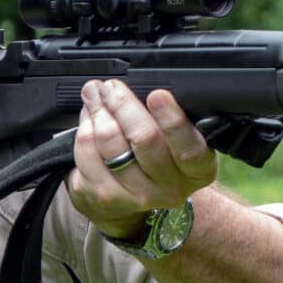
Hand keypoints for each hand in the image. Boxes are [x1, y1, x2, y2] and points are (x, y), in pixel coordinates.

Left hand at [66, 78, 218, 239]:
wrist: (125, 201)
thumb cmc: (153, 158)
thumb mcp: (173, 140)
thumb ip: (166, 115)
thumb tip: (142, 81)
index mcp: (197, 169)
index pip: (190, 148)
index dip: (173, 121)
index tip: (157, 95)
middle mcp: (171, 187)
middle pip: (145, 138)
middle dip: (123, 104)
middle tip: (112, 87)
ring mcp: (137, 196)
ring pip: (111, 142)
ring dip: (99, 111)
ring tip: (95, 97)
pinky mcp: (106, 197)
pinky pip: (88, 153)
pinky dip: (85, 129)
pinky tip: (88, 122)